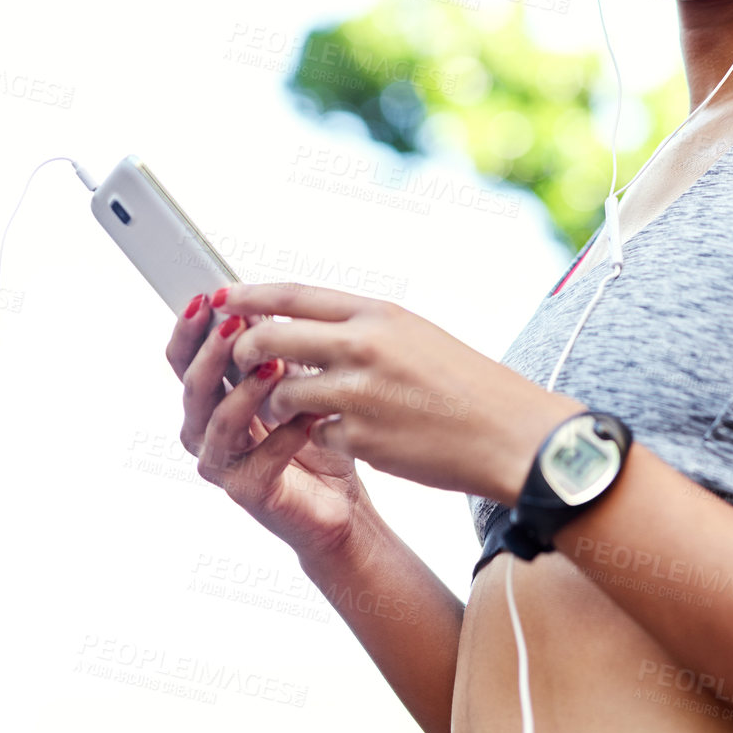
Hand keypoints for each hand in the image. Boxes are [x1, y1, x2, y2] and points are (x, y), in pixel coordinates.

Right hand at [165, 293, 370, 560]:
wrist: (339, 501)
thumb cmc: (314, 437)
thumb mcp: (295, 379)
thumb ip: (272, 349)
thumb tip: (259, 302)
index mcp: (212, 398)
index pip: (184, 358)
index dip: (189, 329)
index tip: (205, 298)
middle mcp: (207, 429)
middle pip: (194, 386)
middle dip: (212, 352)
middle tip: (234, 324)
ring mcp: (223, 462)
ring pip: (219, 421)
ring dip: (245, 391)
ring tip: (274, 366)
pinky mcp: (247, 491)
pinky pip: (259, 459)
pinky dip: (285, 435)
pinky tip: (309, 417)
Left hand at [216, 281, 584, 506]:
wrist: (510, 434)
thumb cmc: (466, 385)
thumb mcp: (415, 336)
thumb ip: (362, 329)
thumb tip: (308, 327)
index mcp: (378, 313)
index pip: (295, 295)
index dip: (251, 295)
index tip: (222, 298)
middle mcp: (364, 345)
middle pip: (270, 338)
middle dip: (244, 352)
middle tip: (240, 362)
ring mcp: (359, 392)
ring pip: (281, 391)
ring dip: (275, 403)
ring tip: (288, 408)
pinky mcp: (361, 437)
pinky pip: (313, 433)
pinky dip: (318, 435)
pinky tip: (342, 437)